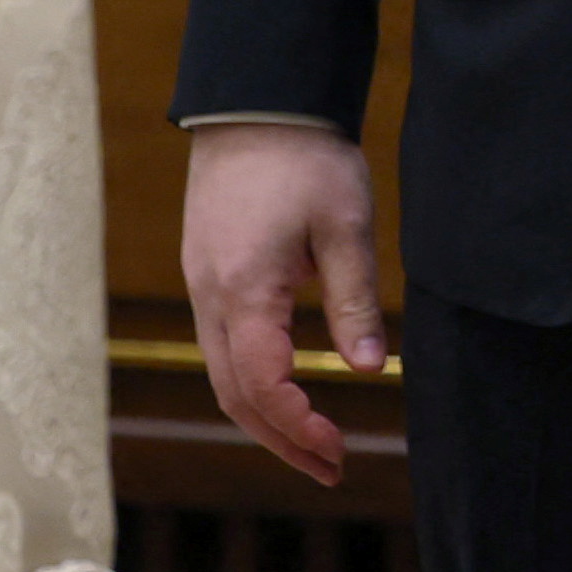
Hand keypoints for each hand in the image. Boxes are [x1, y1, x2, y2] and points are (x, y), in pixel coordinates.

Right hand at [180, 124, 387, 485]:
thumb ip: (354, 299)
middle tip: (330, 468)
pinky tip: (284, 393)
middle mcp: (210, 299)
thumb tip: (370, 368)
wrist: (255, 103)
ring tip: (313, 444)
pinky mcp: (207, 276)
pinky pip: (222, 348)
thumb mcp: (345, 224)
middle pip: (234, 395)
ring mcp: (202, 288)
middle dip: (280, 441)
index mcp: (244, 291)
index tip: (338, 452)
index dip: (298, 429)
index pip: (262, 386)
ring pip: (223, 376)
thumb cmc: (306, 157)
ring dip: (264, 417)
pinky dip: (251, 384)